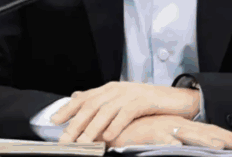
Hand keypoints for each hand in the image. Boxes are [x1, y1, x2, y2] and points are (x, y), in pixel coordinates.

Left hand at [51, 82, 199, 142]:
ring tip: (83, 143)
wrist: (178, 100)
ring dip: (92, 128)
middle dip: (76, 123)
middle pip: (91, 106)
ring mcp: (130, 94)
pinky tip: (108, 136)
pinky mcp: (144, 101)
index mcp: (110, 89)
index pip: (84, 98)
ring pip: (106, 111)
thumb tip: (77, 99)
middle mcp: (117, 89)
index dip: (68, 109)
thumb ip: (101, 102)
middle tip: (65, 140)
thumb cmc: (149, 104)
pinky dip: (116, 125)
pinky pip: (126, 113)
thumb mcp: (122, 101)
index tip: (54, 121)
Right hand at [106, 116, 231, 149]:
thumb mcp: (158, 137)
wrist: (111, 126)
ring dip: (205, 140)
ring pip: (189, 134)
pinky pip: (162, 138)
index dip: (227, 137)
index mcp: (179, 126)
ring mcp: (163, 128)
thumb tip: (185, 146)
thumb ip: (172, 140)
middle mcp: (175, 125)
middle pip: (205, 132)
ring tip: (221, 147)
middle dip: (227, 138)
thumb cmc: (135, 133)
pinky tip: (181, 147)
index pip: (208, 131)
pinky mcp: (148, 132)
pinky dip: (172, 142)